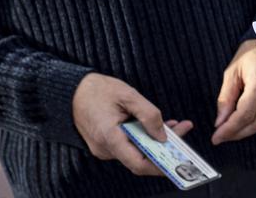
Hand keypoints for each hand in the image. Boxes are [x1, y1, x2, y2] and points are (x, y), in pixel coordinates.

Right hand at [72, 73, 194, 176]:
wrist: (72, 90)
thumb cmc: (98, 90)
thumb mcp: (128, 95)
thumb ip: (148, 114)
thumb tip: (162, 135)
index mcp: (109, 137)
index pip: (138, 164)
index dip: (159, 165)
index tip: (177, 158)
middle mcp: (106, 148)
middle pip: (141, 157)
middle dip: (165, 146)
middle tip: (184, 129)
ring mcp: (104, 148)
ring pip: (136, 151)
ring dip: (156, 140)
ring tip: (175, 124)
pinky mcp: (105, 144)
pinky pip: (128, 145)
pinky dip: (144, 137)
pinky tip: (156, 125)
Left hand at [212, 39, 255, 144]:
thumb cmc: (252, 54)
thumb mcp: (233, 70)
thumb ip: (226, 97)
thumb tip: (220, 123)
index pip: (245, 112)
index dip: (229, 129)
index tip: (216, 137)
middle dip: (238, 133)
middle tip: (224, 135)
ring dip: (252, 131)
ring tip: (238, 128)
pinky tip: (255, 121)